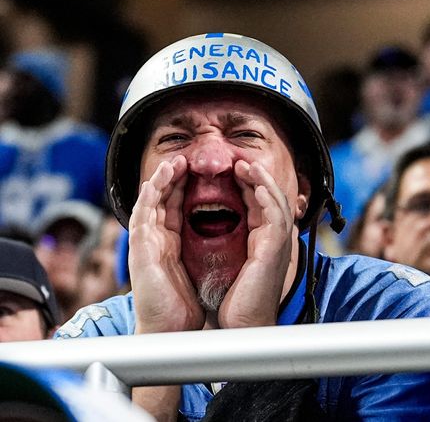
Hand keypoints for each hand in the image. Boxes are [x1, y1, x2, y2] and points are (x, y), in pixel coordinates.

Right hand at [129, 156, 204, 333]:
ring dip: (160, 179)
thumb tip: (229, 240)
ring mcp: (145, 243)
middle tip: (187, 159)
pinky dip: (150, 195)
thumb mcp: (198, 270)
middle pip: (163, 199)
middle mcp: (155, 241)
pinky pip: (142, 214)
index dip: (186, 187)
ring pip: (150, 201)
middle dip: (174, 177)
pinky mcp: (140, 249)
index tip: (202, 172)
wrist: (170, 331)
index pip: (177, 207)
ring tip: (174, 162)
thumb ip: (204, 251)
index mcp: (169, 245)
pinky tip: (159, 180)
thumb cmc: (183, 307)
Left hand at [217, 161, 294, 327]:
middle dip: (256, 176)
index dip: (248, 185)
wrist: (242, 327)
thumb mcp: (230, 264)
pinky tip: (257, 185)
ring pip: (276, 201)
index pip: (258, 204)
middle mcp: (274, 240)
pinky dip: (267, 198)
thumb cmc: (235, 303)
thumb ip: (228, 245)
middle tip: (241, 161)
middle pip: (270, 197)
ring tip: (247, 165)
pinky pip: (276, 216)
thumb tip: (210, 232)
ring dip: (263, 180)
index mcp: (263, 242)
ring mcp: (278, 244)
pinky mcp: (275, 250)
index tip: (233, 171)